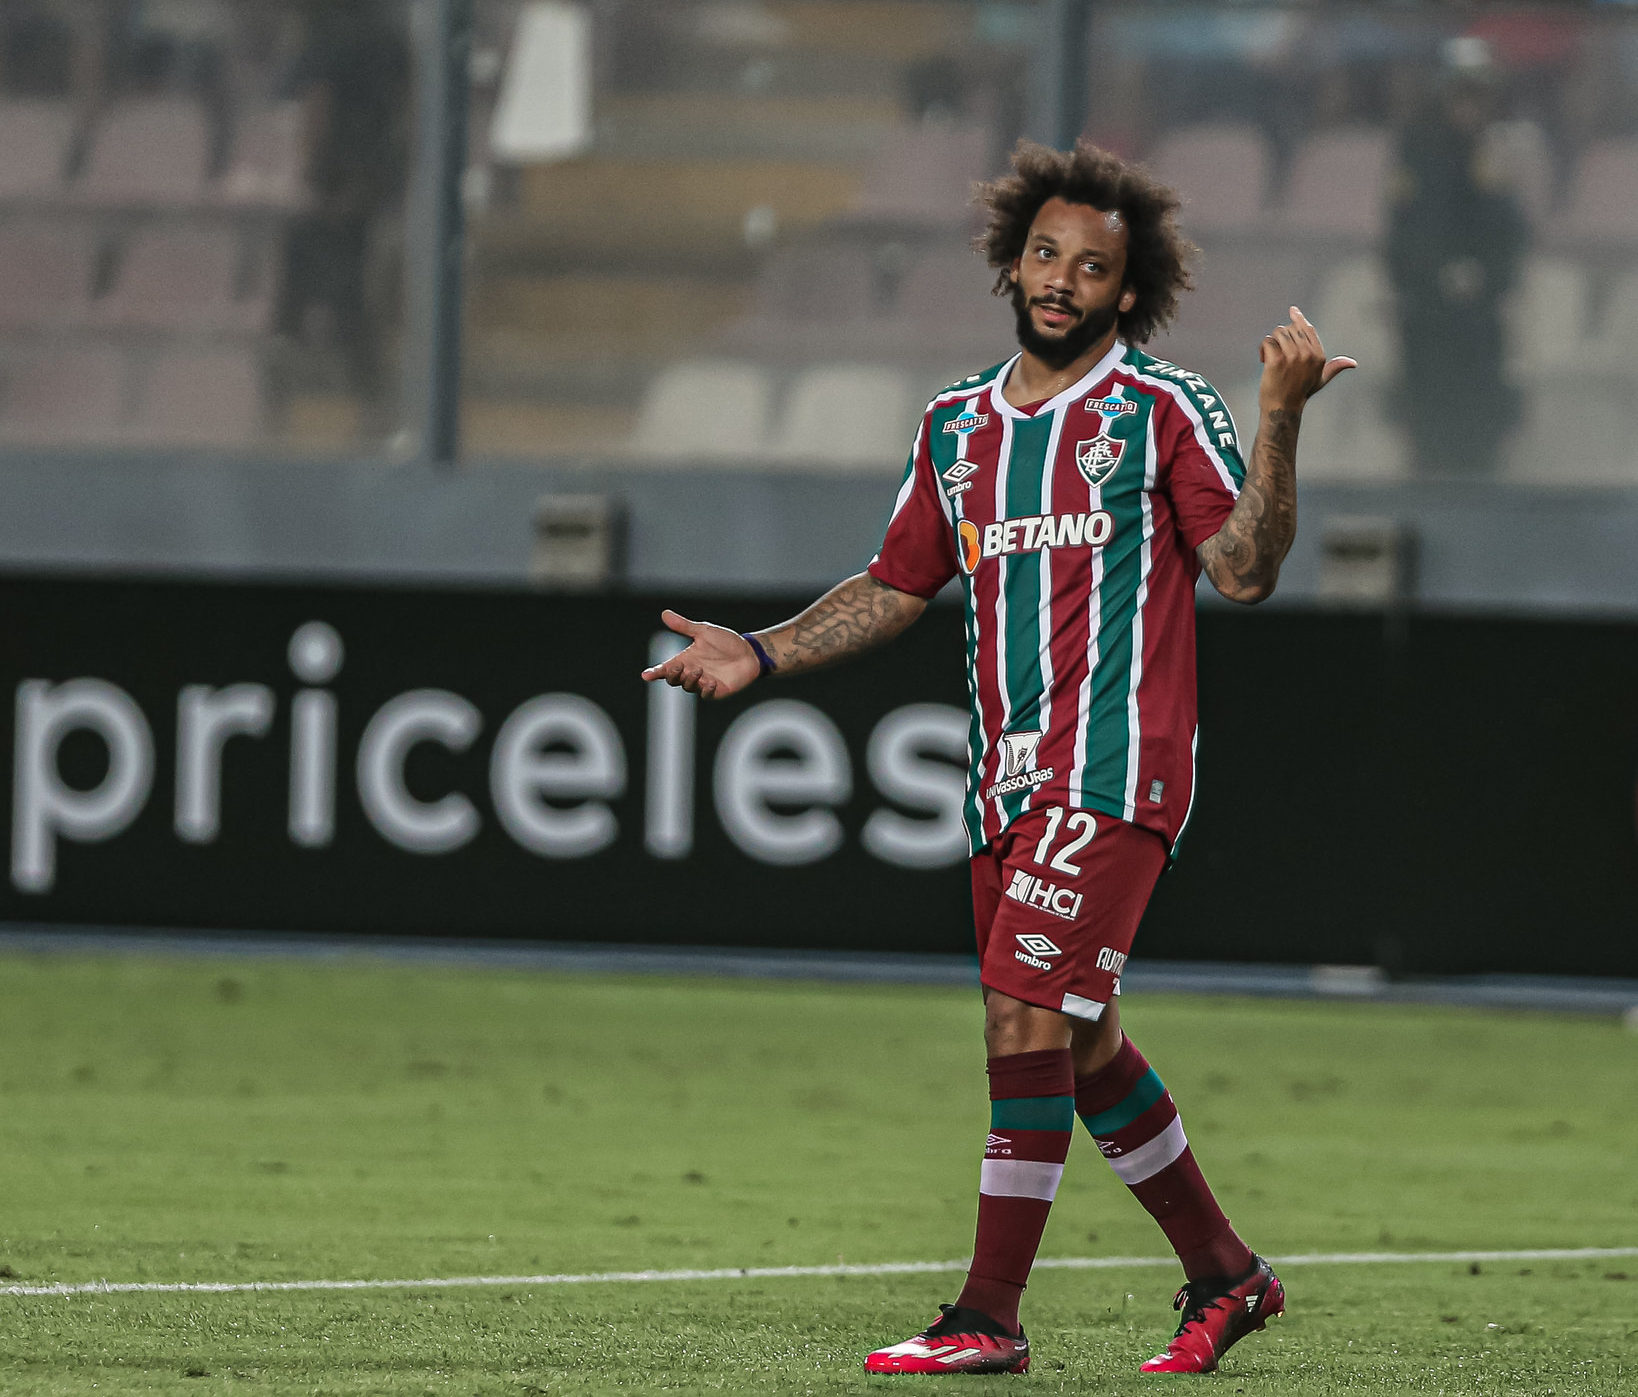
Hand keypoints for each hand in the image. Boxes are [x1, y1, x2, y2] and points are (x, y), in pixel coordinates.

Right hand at [639, 610, 761, 698]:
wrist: (749, 652)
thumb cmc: (726, 641)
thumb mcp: (703, 631)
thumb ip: (684, 626)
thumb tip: (665, 614)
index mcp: (686, 659)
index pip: (666, 668)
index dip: (655, 672)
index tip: (646, 675)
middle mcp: (692, 672)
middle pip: (673, 680)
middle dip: (672, 675)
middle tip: (678, 666)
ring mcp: (703, 683)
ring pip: (688, 687)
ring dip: (689, 679)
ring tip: (698, 670)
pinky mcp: (716, 691)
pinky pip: (706, 695)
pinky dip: (706, 690)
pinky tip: (711, 682)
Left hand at [1258, 306, 1355, 410]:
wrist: (1282, 408)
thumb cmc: (1300, 394)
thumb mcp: (1320, 380)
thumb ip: (1334, 367)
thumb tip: (1352, 363)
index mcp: (1319, 355)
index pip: (1307, 329)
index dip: (1299, 318)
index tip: (1293, 310)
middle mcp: (1308, 353)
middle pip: (1290, 329)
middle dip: (1281, 338)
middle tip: (1277, 353)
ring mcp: (1292, 356)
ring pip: (1278, 333)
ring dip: (1272, 342)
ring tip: (1270, 357)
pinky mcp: (1277, 360)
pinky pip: (1268, 341)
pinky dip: (1263, 349)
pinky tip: (1263, 360)